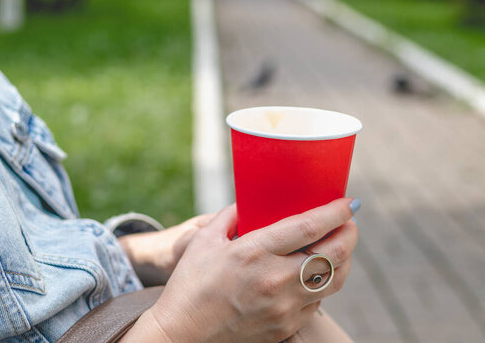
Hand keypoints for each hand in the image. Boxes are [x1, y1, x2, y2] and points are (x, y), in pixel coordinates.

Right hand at [123, 198, 357, 342]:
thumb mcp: (205, 240)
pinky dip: (324, 282)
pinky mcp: (286, 326)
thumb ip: (230, 215)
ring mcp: (284, 307)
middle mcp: (275, 280)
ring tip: (340, 245)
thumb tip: (249, 203)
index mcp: (254, 253)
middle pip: (333, 253)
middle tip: (349, 221)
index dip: (336, 212)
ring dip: (344, 258)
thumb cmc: (190, 284)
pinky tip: (317, 272)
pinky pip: (318, 301)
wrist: (183, 334)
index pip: (309, 227)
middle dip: (349, 233)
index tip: (350, 202)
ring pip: (334, 280)